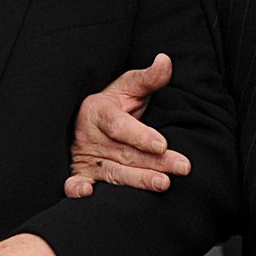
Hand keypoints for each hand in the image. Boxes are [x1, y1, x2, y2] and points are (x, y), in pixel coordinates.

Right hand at [64, 53, 192, 197]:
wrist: (84, 121)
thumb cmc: (112, 104)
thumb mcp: (128, 87)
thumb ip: (148, 78)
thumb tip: (165, 60)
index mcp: (99, 111)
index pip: (120, 125)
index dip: (140, 135)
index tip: (162, 144)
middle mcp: (90, 136)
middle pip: (125, 152)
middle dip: (155, 162)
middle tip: (181, 167)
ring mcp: (85, 156)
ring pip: (112, 172)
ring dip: (136, 180)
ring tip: (162, 184)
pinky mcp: (80, 174)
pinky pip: (73, 184)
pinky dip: (75, 189)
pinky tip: (87, 194)